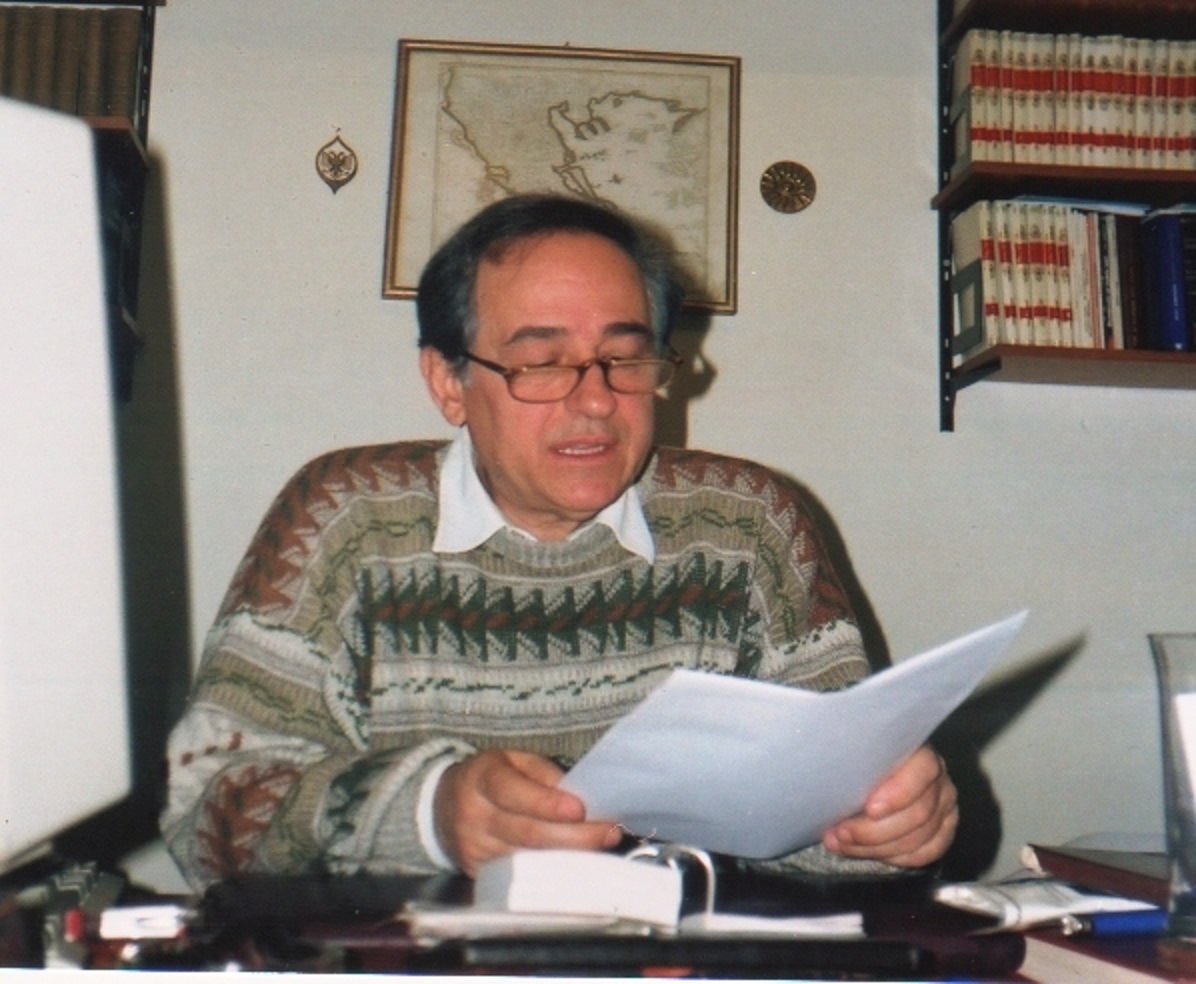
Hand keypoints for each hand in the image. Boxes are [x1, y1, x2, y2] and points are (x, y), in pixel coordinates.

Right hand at [432, 749, 623, 876]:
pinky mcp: (479, 874)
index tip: (580, 809)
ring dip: (570, 856)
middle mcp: (474, 816)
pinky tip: (577, 865)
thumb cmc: (488, 778)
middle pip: (528, 833)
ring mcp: (475, 850)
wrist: (441, 807)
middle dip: (574, 836)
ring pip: (529, 860)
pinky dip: (553, 871)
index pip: (513, 793)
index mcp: (481, 778)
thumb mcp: (512, 760)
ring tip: (602, 848)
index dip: (547, 804)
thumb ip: (544, 774)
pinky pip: (522, 877)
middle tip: (610, 833)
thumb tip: (577, 796)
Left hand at [821, 745, 957, 867]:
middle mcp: (938, 780)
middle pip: (918, 812)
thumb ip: (857, 769)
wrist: (870, 783)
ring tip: (842, 843)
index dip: (899, 792)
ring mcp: (945, 808)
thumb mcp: (858, 760)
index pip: (924, 769)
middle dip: (874, 829)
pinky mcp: (944, 833)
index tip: (869, 808)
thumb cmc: (860, 767)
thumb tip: (833, 789)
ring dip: (875, 847)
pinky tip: (868, 852)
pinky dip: (893, 857)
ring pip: (918, 838)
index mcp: (921, 752)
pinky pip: (924, 854)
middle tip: (841, 833)